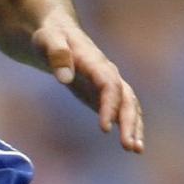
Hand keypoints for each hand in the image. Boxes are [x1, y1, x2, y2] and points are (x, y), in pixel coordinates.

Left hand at [34, 15, 144, 151]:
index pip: (109, 85)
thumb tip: (65, 78)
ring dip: (134, 127)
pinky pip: (122, 110)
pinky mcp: (104, 93)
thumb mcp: (47, 39)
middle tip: (129, 147)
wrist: (57, 32)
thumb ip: (57, 54)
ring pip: (129, 105)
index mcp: (95, 62)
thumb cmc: (50, 36)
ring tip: (135, 150)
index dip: (109, 106)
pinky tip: (131, 145)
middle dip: (129, 122)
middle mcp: (108, 73)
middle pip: (126, 98)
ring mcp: (109, 83)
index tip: (104, 129)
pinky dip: (128, 126)